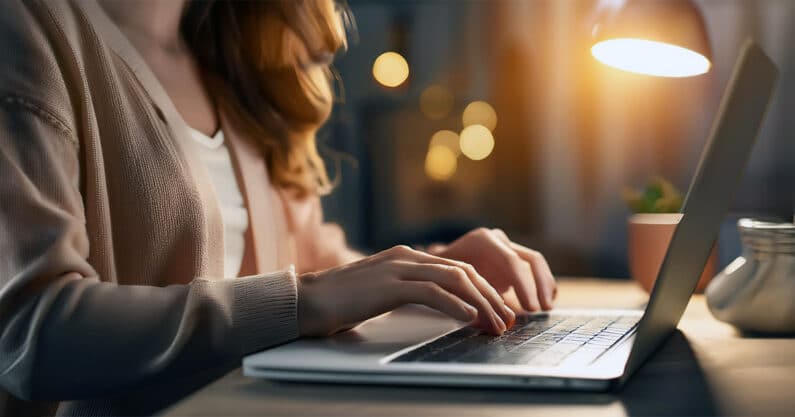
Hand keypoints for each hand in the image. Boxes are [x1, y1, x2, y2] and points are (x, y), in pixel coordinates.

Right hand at [297, 245, 514, 336]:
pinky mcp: (389, 285)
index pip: (456, 268)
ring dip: (480, 303)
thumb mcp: (379, 290)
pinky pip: (431, 291)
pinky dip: (455, 304)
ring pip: (454, 279)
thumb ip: (404, 289)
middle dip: (490, 296)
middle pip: (463, 271)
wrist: (306, 300)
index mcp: (405, 256)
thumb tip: (433, 304)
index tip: (497, 309)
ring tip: (494, 323)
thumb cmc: (339, 301)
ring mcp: (397, 267)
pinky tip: (469, 317)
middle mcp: (405, 256)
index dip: (482, 289)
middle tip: (506, 319)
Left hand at [430, 228, 556, 311]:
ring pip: (536, 263)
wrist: (439, 264)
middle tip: (541, 309)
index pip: (511, 261)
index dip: (524, 285)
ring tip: (546, 308)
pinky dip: (543, 283)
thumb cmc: (441, 275)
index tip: (529, 308)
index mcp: (484, 240)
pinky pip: (535, 269)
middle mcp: (499, 239)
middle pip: (530, 259)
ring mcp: (508, 247)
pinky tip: (547, 300)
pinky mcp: (515, 258)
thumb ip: (466, 297)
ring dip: (544, 285)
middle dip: (538, 285)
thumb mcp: (449, 283)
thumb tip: (483, 320)